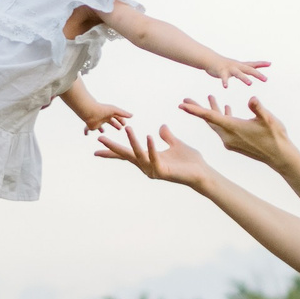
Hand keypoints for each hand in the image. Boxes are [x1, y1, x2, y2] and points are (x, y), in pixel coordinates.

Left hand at [75, 100, 132, 134]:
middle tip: (120, 128)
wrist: (90, 112)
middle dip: (115, 124)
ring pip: (99, 126)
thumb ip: (123, 113)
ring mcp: (97, 122)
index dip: (121, 120)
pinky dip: (86, 131)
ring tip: (103, 132)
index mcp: (109, 113)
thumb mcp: (115, 111)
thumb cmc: (102, 110)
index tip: (125, 125)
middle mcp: (103, 117)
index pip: (117, 117)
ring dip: (101, 128)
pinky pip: (87, 129)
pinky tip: (86, 134)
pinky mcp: (91, 126)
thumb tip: (132, 115)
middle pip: (110, 121)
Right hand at [95, 123, 216, 186]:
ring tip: (128, 128)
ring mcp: (154, 170)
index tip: (97, 146)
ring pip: (139, 155)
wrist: (202, 172)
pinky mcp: (163, 172)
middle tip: (99, 138)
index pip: (127, 153)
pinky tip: (149, 136)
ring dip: (133, 141)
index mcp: (149, 159)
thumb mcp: (176, 144)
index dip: (112, 150)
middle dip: (112, 148)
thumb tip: (162, 127)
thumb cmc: (189, 161)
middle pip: (126, 155)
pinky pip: (154, 158)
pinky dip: (151, 147)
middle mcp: (148, 166)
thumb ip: (167, 136)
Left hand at [179, 93, 298, 171]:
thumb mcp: (269, 119)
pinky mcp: (235, 144)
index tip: (182, 104)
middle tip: (185, 99)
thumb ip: (258, 108)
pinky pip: (224, 128)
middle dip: (197, 109)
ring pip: (217, 123)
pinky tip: (227, 108)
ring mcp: (231, 141)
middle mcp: (228, 136)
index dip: (195, 109)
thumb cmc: (276, 137)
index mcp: (233, 128)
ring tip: (209, 97)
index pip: (210, 117)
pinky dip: (222, 117)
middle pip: (208, 120)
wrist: (280, 157)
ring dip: (212, 111)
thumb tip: (252, 99)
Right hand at [207, 57, 271, 87]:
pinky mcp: (221, 71)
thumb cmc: (224, 65)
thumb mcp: (236, 67)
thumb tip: (252, 74)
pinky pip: (223, 77)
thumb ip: (244, 70)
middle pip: (249, 70)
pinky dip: (225, 81)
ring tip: (250, 84)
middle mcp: (237, 66)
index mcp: (241, 66)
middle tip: (266, 79)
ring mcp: (229, 68)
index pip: (253, 64)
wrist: (210, 59)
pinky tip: (226, 87)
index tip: (270, 63)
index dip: (261, 64)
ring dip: (244, 78)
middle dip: (258, 74)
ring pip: (238, 73)